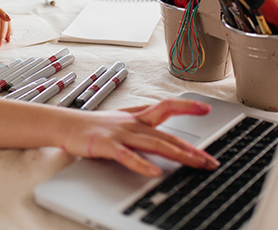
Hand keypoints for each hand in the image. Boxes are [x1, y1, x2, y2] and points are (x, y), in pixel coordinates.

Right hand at [61, 99, 219, 176]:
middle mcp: (132, 123)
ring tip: (195, 163)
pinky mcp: (107, 145)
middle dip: (191, 148)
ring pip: (154, 143)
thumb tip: (161, 117)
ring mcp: (120, 133)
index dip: (186, 106)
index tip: (206, 107)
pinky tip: (155, 172)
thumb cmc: (94, 125)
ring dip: (177, 154)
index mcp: (136, 117)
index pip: (166, 107)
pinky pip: (128, 156)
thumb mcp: (122, 118)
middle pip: (166, 134)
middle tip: (210, 160)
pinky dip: (142, 164)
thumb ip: (142, 118)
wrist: (67, 125)